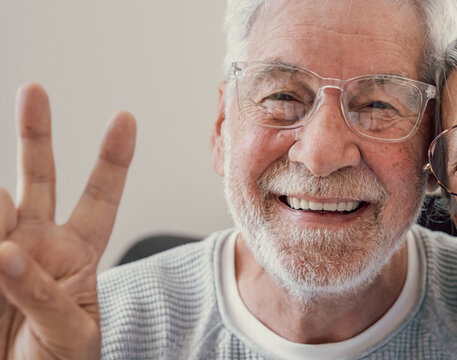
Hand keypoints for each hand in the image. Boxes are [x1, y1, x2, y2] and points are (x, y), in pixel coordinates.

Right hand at [0, 83, 135, 358]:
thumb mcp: (70, 332)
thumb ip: (43, 291)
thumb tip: (8, 250)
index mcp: (79, 254)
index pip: (101, 197)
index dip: (113, 159)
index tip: (125, 118)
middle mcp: (40, 242)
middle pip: (40, 177)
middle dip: (37, 134)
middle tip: (35, 91)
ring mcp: (4, 251)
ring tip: (4, 250)